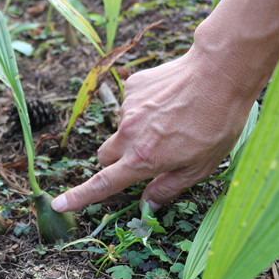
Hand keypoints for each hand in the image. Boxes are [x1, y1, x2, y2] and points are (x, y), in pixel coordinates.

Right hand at [51, 44, 255, 212]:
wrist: (220, 71)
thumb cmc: (217, 123)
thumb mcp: (201, 167)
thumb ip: (168, 188)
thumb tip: (147, 207)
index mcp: (143, 159)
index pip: (102, 184)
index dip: (78, 197)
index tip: (58, 204)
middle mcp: (128, 134)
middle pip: (105, 157)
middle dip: (117, 162)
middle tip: (145, 158)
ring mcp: (127, 109)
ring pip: (120, 131)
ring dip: (134, 134)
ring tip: (169, 122)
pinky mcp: (132, 88)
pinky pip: (129, 106)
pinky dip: (142, 110)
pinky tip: (168, 103)